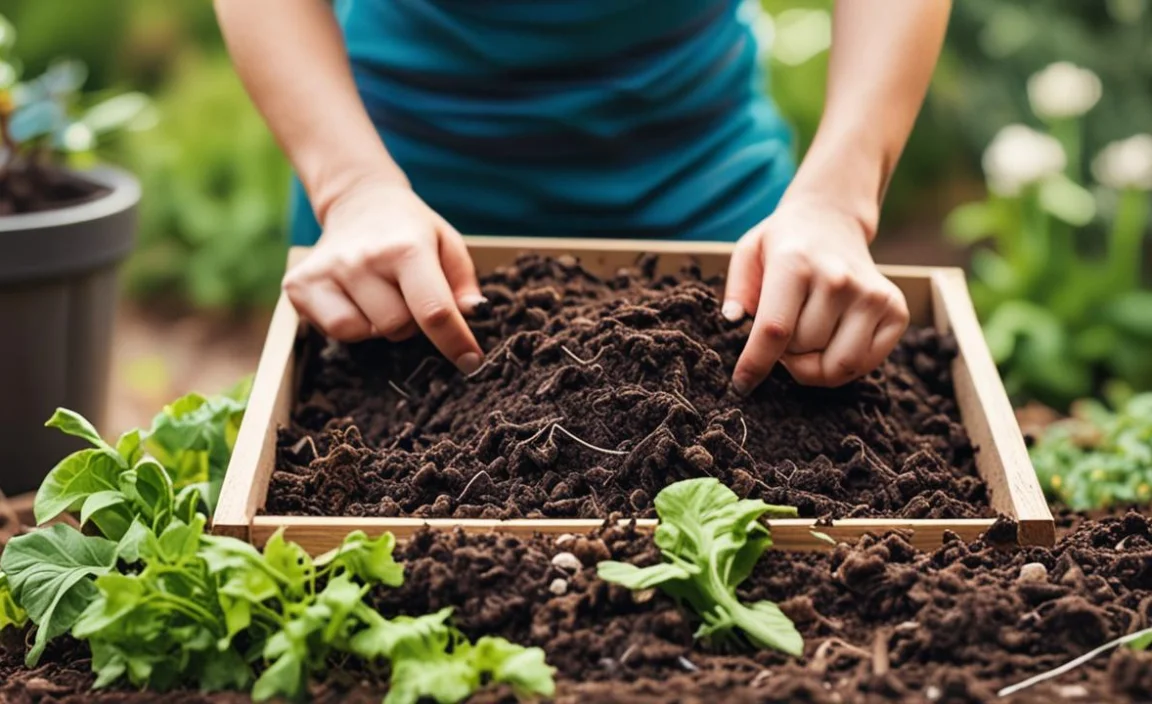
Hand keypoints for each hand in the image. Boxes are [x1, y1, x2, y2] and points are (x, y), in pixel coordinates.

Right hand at [283, 179, 484, 372]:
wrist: (358, 202)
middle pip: (397, 328)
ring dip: (380, 324)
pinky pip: (335, 331)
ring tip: (380, 295)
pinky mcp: (300, 285)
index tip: (471, 363)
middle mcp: (363, 258)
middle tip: (406, 294)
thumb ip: (464, 282)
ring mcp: (327, 271)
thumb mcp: (448, 243)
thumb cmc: (410, 230)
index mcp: (406, 247)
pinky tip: (356, 300)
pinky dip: (352, 325)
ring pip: (364, 333)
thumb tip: (473, 313)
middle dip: (410, 322)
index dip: (455, 343)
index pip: (434, 311)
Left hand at [723, 196, 909, 393]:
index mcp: (795, 264)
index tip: (742, 386)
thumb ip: (736, 290)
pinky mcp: (896, 310)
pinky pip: (865, 364)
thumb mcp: (747, 254)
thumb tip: (732, 321)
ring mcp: (872, 295)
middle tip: (785, 333)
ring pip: (837, 365)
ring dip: (815, 365)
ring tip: (806, 340)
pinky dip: (842, 365)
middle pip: (805, 352)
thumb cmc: (783, 246)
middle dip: (786, 355)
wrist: (832, 220)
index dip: (756, 364)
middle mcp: (838, 279)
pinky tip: (832, 340)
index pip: (775, 330)